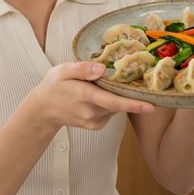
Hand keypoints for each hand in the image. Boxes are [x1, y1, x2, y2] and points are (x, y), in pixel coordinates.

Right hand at [19, 62, 153, 133]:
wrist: (42, 110)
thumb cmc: (54, 86)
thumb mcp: (63, 71)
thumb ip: (82, 69)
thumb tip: (102, 68)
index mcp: (85, 96)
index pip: (113, 102)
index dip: (133, 104)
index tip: (151, 106)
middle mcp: (91, 112)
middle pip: (119, 102)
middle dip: (129, 93)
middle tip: (138, 81)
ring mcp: (94, 121)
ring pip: (115, 106)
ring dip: (116, 96)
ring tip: (98, 86)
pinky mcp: (96, 126)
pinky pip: (111, 111)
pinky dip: (110, 103)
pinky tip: (97, 96)